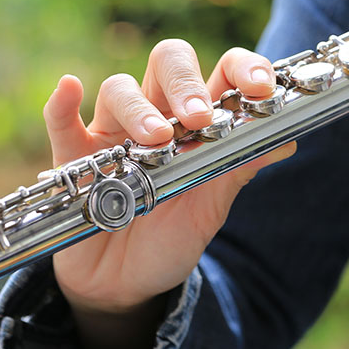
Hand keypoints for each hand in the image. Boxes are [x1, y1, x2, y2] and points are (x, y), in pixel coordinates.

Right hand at [43, 40, 294, 348]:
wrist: (127, 285)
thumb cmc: (173, 235)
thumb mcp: (212, 206)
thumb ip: (239, 170)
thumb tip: (287, 140)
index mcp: (200, 120)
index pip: (222, 73)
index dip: (243, 69)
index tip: (261, 87)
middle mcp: (158, 113)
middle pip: (168, 63)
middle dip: (186, 83)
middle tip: (198, 117)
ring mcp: (113, 132)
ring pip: (119, 90)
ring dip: (139, 108)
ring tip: (155, 140)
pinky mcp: (73, 157)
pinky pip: (61, 121)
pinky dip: (62, 104)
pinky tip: (70, 88)